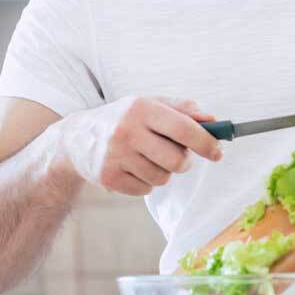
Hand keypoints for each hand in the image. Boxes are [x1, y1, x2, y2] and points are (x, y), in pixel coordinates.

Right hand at [61, 96, 223, 195]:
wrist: (76, 137)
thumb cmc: (124, 119)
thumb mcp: (150, 104)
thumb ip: (183, 109)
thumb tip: (213, 120)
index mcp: (141, 108)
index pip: (184, 128)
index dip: (206, 143)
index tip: (218, 153)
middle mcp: (127, 131)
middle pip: (176, 160)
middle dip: (184, 162)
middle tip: (178, 157)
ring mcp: (116, 156)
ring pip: (162, 178)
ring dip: (163, 172)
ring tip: (149, 159)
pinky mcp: (108, 178)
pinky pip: (145, 190)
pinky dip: (146, 183)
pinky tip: (133, 169)